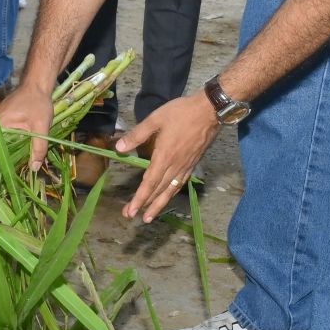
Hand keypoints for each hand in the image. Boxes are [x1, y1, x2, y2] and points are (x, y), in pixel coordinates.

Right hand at [0, 81, 55, 168]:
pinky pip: (3, 133)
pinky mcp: (2, 117)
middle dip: (5, 157)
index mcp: (0, 123)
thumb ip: (38, 147)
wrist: (38, 85)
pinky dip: (10, 141)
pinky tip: (18, 148)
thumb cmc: (39, 103)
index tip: (6, 172)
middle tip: (13, 171)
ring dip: (8, 149)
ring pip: (0, 139)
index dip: (0, 160)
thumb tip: (34, 168)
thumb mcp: (42, 127)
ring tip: (15, 163)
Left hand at [118, 92, 220, 223]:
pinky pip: (180, 184)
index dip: (139, 198)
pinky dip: (172, 193)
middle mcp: (175, 166)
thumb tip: (119, 148)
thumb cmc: (181, 113)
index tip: (130, 211)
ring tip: (149, 217)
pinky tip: (168, 196)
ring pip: (170, 191)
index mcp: (164, 157)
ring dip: (159, 205)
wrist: (210, 112)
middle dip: (145, 205)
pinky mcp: (193, 164)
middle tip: (132, 217)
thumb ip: (137, 134)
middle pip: (158, 191)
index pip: (149, 183)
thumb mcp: (155, 119)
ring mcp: (185, 166)